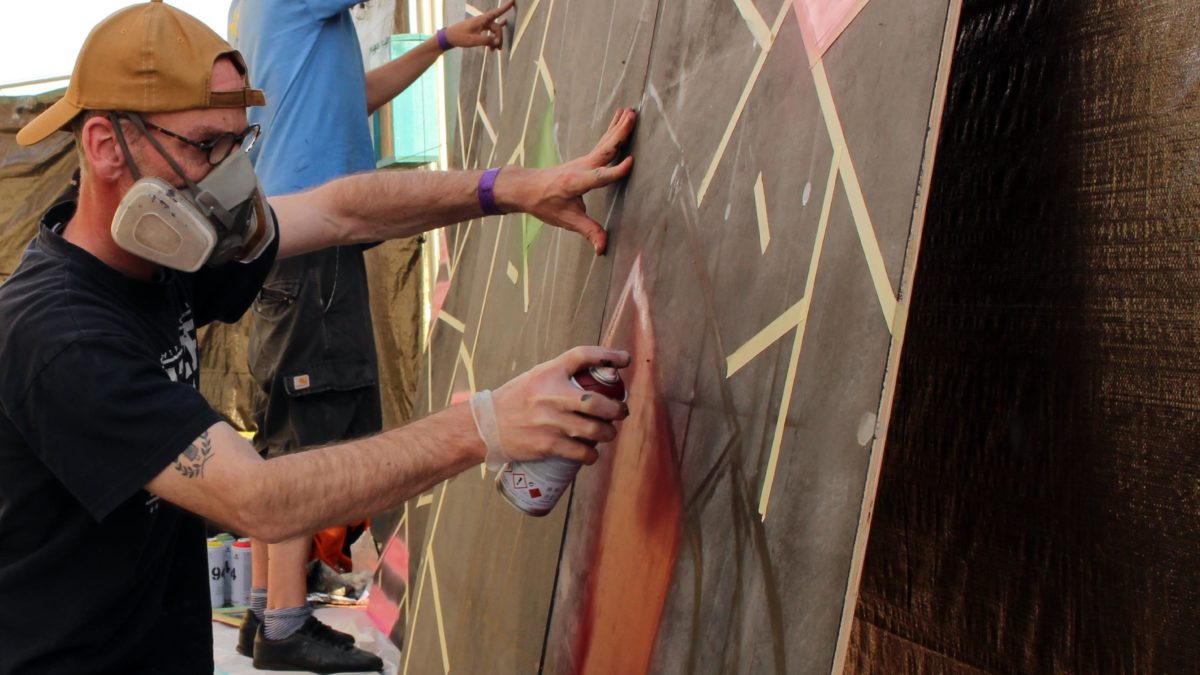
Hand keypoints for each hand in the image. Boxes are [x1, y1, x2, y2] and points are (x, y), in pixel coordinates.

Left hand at [445, 0, 513, 49]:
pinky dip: (492, 39)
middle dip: (499, 37)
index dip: (504, 8)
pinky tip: (495, 44)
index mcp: (481, 20)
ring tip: (494, 50)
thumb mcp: (473, 40)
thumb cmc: (460, 37)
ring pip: (494, 31)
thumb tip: (496, 42)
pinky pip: (490, 33)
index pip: (495, 13)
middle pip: (496, 27)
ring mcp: (481, 25)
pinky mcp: (479, 29)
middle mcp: (483, 21)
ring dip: (495, 40)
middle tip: (497, 49)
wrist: (450, 37)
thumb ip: (486, 40)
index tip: (512, 1)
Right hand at [489, 347, 631, 464]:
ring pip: (594, 430)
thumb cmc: (515, 400)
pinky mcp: (547, 445)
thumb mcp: (536, 377)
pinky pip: (581, 452)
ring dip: (608, 434)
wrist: (486, 426)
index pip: (582, 355)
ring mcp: (550, 421)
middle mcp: (551, 394)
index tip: (625, 359)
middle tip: (622, 411)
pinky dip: (591, 455)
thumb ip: (562, 375)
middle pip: (598, 401)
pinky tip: (592, 454)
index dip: (608, 355)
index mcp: (548, 373)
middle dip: (617, 409)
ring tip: (609, 433)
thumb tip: (597, 375)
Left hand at [496, 107, 636, 253]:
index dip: (615, 172)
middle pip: (605, 149)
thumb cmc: (545, 203)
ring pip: (604, 142)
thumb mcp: (566, 220)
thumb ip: (588, 232)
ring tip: (631, 111)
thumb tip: (602, 249)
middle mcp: (581, 167)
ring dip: (618, 127)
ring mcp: (583, 161)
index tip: (630, 163)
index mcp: (577, 182)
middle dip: (619, 133)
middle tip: (633, 116)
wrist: (526, 187)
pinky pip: (602, 143)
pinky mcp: (585, 160)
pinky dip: (612, 130)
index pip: (600, 177)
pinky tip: (619, 118)